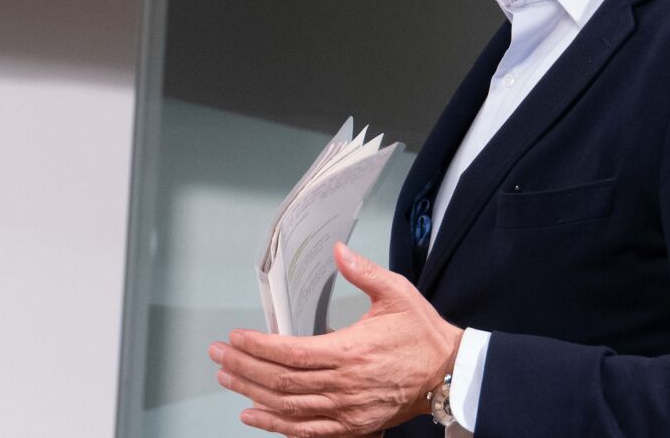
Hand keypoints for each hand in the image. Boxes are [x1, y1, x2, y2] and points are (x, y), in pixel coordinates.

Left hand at [209, 242, 462, 436]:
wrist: (451, 374)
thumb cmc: (422, 334)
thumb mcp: (397, 293)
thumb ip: (364, 272)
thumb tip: (337, 250)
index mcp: (351, 351)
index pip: (291, 352)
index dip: (258, 347)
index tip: (234, 339)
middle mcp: (345, 384)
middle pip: (282, 381)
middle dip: (244, 368)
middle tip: (218, 356)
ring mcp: (347, 409)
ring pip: (289, 407)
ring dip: (253, 394)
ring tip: (228, 379)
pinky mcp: (353, 426)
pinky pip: (307, 430)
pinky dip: (277, 426)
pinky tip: (253, 416)